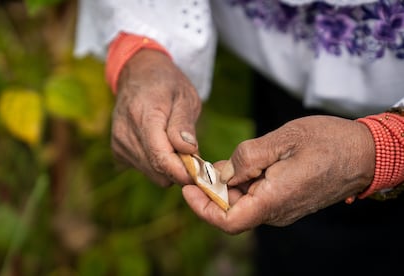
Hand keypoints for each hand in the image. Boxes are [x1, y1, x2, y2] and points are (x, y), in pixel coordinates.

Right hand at [111, 49, 200, 186]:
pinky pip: (144, 170)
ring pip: (152, 173)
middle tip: (193, 155)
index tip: (201, 174)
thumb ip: (184, 124)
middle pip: (157, 170)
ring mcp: (119, 144)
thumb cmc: (166, 84)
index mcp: (144, 116)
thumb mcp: (184, 96)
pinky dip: (156, 164)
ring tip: (177, 145)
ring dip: (168, 167)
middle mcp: (126, 133)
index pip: (161, 157)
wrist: (138, 74)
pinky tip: (161, 145)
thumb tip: (189, 150)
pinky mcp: (117, 151)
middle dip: (179, 169)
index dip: (183, 172)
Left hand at [182, 115, 374, 232]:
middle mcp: (276, 212)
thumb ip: (247, 157)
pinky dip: (242, 184)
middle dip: (211, 191)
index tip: (187, 187)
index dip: (202, 208)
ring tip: (222, 162)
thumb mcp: (282, 139)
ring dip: (227, 186)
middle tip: (201, 166)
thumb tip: (221, 173)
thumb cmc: (328, 142)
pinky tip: (242, 165)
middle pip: (231, 211)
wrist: (364, 153)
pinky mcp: (286, 201)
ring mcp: (282, 208)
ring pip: (243, 203)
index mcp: (274, 199)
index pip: (228, 222)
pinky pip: (256, 198)